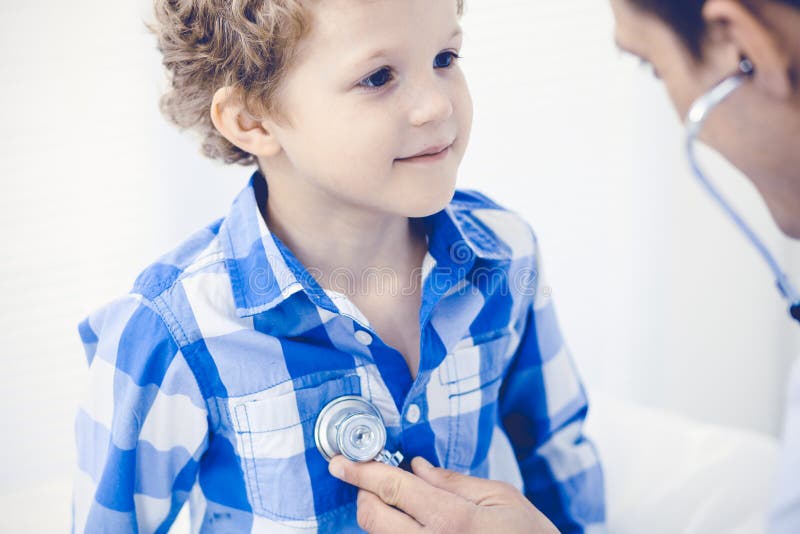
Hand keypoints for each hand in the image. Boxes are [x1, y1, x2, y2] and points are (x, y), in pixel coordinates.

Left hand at [328, 455, 558, 533]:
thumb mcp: (501, 497)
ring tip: (399, 507)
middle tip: (374, 482)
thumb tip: (416, 467)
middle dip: (365, 494)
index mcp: (452, 519)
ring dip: (379, 518)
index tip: (340, 462)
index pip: (391, 488)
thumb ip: (454, 481)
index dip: (360, 471)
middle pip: (372, 518)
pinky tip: (409, 526)